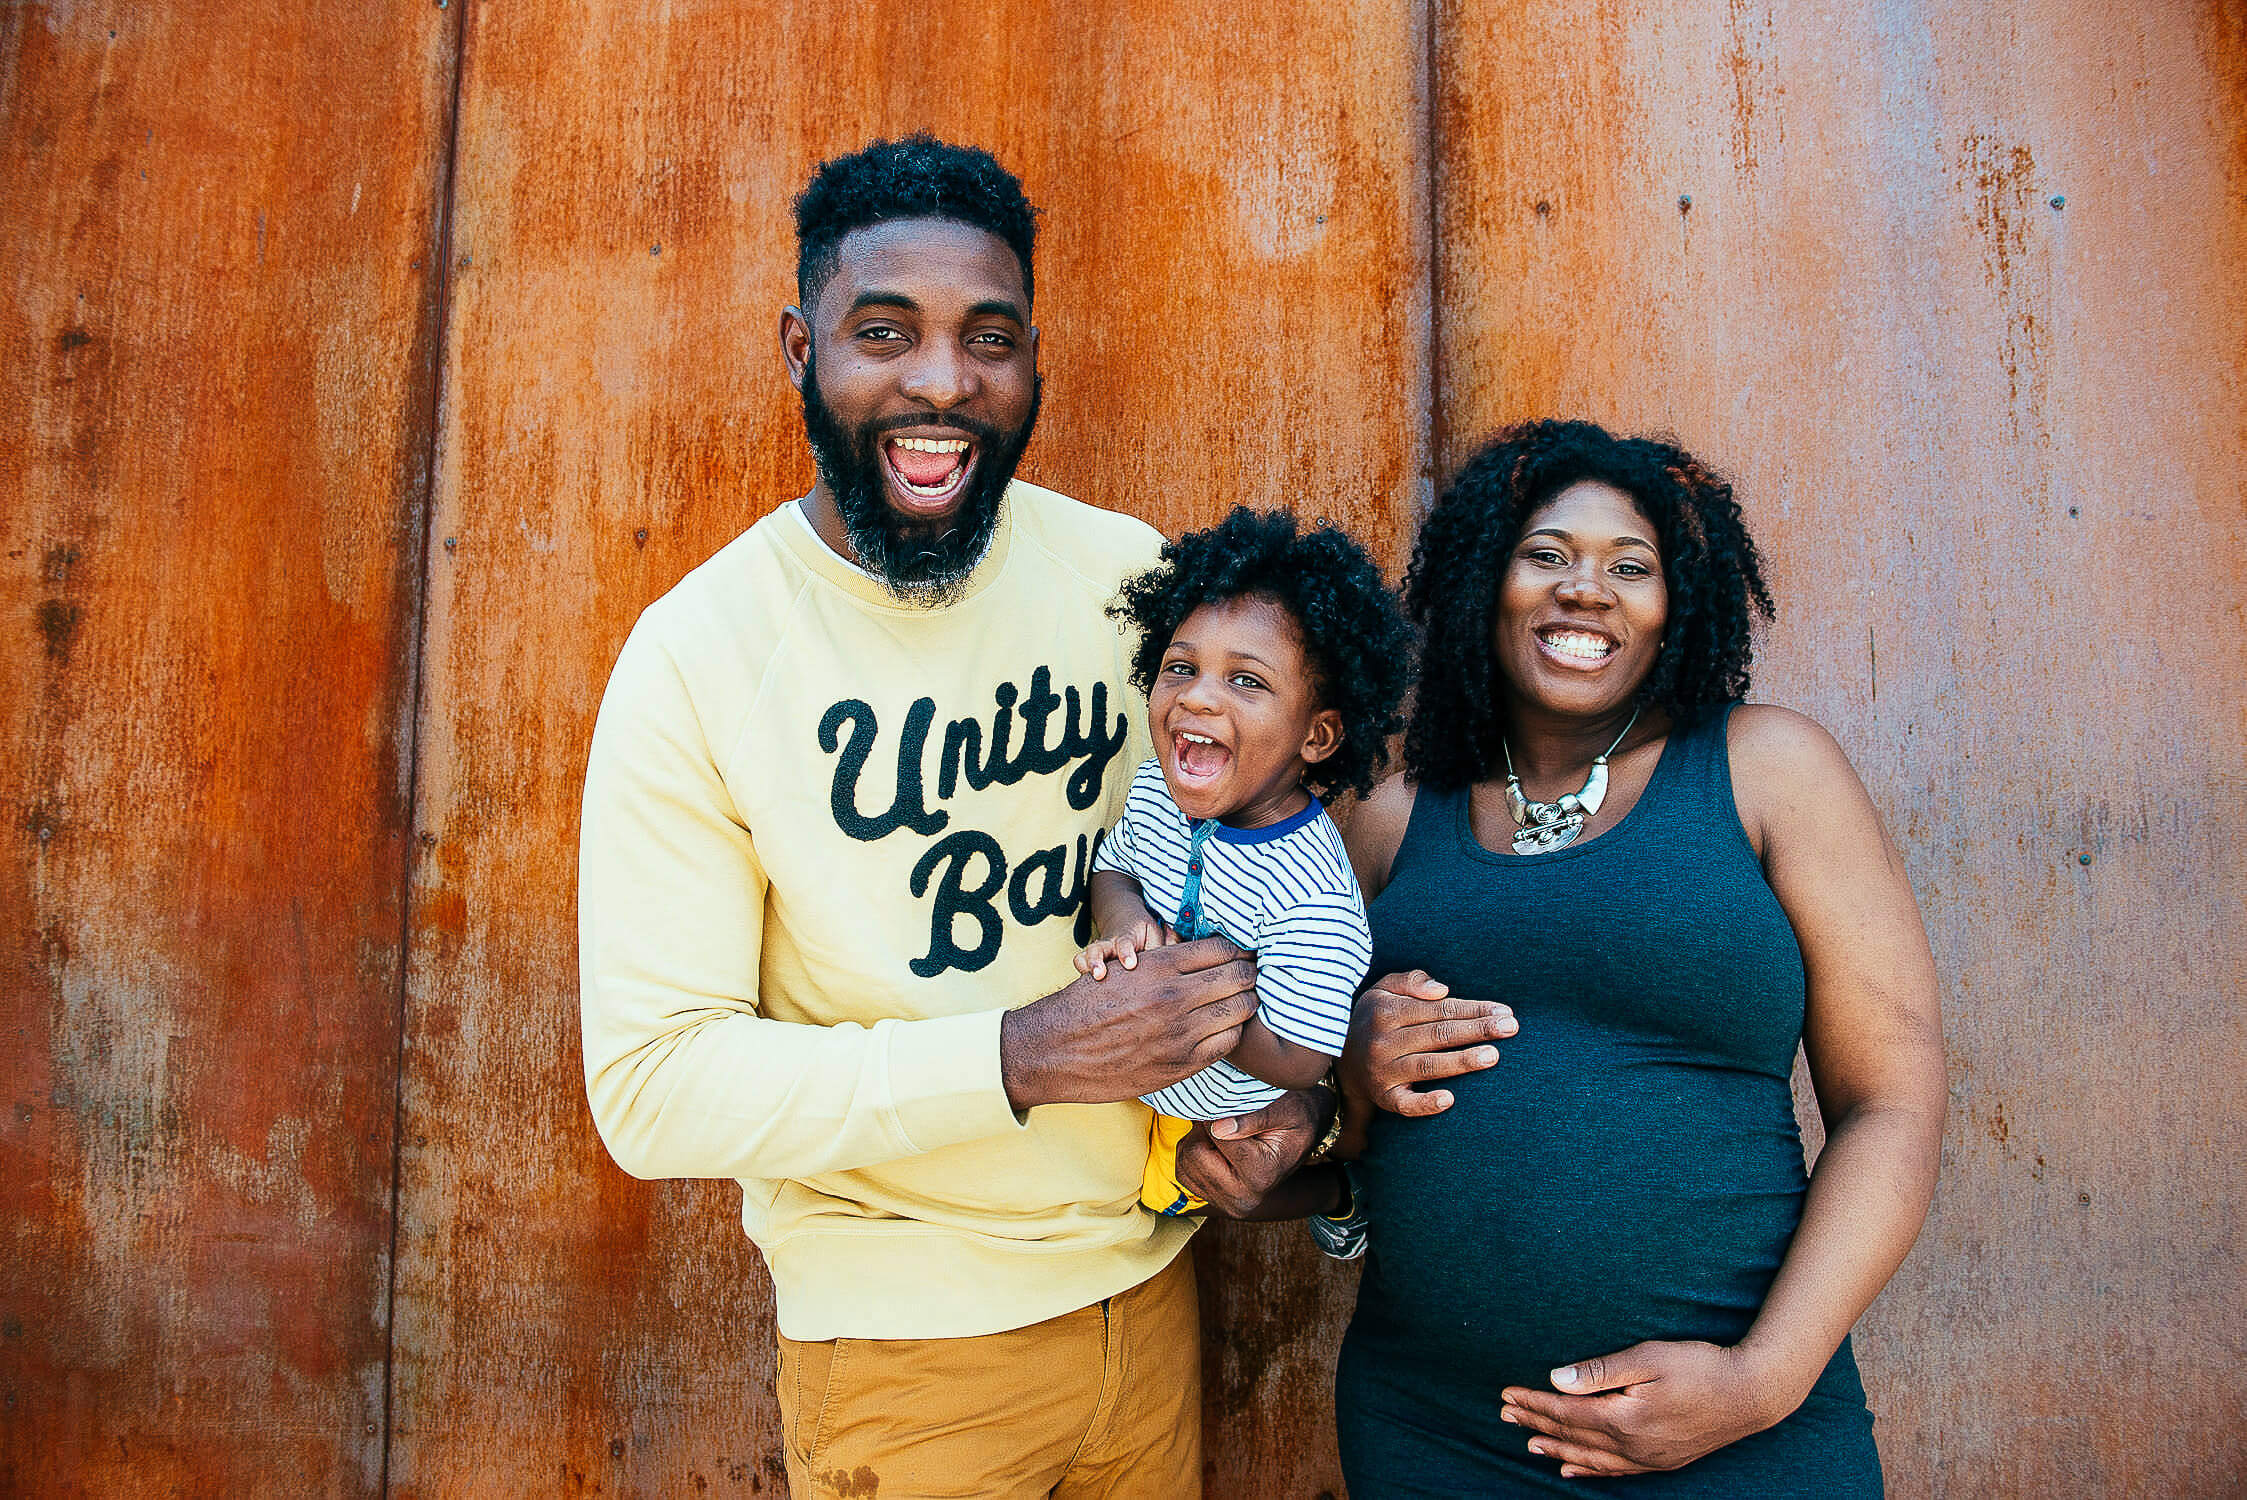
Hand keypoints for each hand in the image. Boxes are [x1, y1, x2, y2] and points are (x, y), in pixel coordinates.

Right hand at [1001, 937, 1256, 1108]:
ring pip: (1240, 1011)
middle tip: (1250, 976)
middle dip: (1249, 974)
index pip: (1223, 949)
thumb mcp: (1121, 966)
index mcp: (1160, 965)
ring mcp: (1181, 1032)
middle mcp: (1175, 996)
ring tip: (1242, 1001)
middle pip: (1239, 977)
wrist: (1057, 1050)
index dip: (1240, 950)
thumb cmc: (1087, 1004)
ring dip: (1245, 1003)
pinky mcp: (1181, 1064)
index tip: (1244, 954)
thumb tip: (1200, 948)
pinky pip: (1227, 1043)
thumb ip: (1163, 957)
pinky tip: (1224, 1028)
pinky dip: (1231, 1033)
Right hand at [1073, 914, 1176, 979]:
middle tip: (1099, 974)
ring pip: (1085, 956)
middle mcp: (1109, 944)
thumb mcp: (1156, 934)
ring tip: (1088, 981)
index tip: (1130, 964)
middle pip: (1098, 949)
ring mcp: (1098, 952)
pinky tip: (1081, 990)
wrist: (1121, 916)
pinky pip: (1079, 963)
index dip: (1126, 952)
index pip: (1125, 943)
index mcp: (1127, 937)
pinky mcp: (1090, 960)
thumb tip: (1183, 955)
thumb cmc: (1143, 932)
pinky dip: (1079, 971)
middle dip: (1096, 961)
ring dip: (1086, 967)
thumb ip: (1166, 945)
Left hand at [1173, 1089, 1322, 1217]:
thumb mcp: (1285, 1107)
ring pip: (1185, 1161)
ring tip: (1225, 1133)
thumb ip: (1254, 1116)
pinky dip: (1193, 1153)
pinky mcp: (1214, 1201)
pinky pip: (1183, 1171)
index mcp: (1261, 1176)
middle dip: (1204, 1129)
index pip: (1215, 1135)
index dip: (1218, 1112)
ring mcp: (1227, 1204)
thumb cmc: (1295, 1116)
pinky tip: (1216, 1146)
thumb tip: (1218, 1128)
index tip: (1233, 1105)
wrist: (1303, 1135)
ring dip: (1198, 1140)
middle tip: (1226, 1119)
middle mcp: (1243, 1200)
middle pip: (1194, 1153)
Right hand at [1339, 971, 1515, 1123]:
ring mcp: (1383, 1071)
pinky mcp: (1384, 1097)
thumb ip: (1411, 980)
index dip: (1473, 1009)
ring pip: (1428, 1066)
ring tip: (1493, 1056)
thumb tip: (1442, 989)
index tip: (1504, 1011)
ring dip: (1462, 1061)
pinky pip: (1406, 1104)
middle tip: (1510, 1028)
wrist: (1340, 1059)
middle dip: (1477, 1030)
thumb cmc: (1373, 1019)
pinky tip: (1450, 1099)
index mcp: (1388, 1011)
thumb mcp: (1383, 990)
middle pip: (1438, 1034)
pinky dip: (1426, 1103)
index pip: (1440, 1009)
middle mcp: (1384, 1041)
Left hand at [1499, 1341, 1796, 1477]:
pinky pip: (1616, 1472)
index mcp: (1623, 1418)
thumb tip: (1556, 1379)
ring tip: (1529, 1444)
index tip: (1506, 1395)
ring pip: (1590, 1459)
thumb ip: (1601, 1371)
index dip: (1533, 1403)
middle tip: (1504, 1415)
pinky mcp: (1662, 1462)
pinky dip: (1589, 1470)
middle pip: (1572, 1436)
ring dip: (1557, 1449)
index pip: (1565, 1412)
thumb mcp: (1648, 1358)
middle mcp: (1632, 1445)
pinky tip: (1573, 1470)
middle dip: (1536, 1424)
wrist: (1752, 1393)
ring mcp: (1648, 1458)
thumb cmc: (1701, 1367)